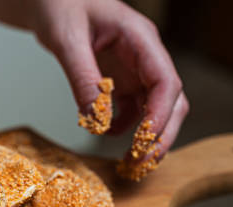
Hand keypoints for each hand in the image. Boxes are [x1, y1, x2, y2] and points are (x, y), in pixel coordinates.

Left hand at [30, 0, 187, 161]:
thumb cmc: (62, 6)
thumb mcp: (67, 40)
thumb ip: (82, 77)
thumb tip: (96, 118)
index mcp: (140, 39)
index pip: (165, 80)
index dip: (160, 114)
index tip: (145, 141)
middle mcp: (145, 56)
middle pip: (171, 101)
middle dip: (161, 135)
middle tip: (141, 164)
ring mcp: (135, 69)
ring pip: (156, 109)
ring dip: (146, 137)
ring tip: (129, 162)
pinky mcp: (121, 80)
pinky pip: (132, 109)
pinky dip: (124, 126)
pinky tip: (106, 133)